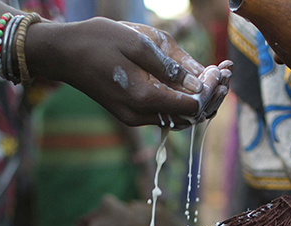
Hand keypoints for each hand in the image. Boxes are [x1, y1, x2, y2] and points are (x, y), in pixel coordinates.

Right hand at [31, 19, 228, 126]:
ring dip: (199, 100)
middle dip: (211, 96)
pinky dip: (182, 101)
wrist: (64, 54)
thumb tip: (198, 82)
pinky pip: (166, 114)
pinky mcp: (132, 114)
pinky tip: (193, 81)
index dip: (211, 90)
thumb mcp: (138, 43)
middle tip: (226, 72)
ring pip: (179, 118)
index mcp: (143, 98)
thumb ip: (170, 66)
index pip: (191, 106)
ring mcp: (135, 118)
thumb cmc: (98, 41)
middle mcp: (140, 116)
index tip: (221, 68)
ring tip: (216, 75)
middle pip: (189, 117)